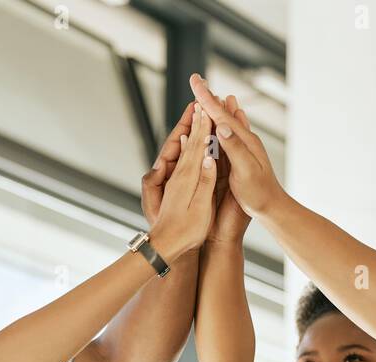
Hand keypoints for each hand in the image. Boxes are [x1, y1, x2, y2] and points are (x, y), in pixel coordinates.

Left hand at [149, 104, 217, 260]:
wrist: (166, 246)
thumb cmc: (185, 232)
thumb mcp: (199, 209)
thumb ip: (204, 183)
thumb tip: (209, 157)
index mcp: (187, 178)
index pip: (196, 146)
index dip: (202, 126)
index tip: (207, 107)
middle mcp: (180, 175)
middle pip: (188, 142)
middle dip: (195, 122)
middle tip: (201, 101)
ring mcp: (177, 180)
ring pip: (185, 149)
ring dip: (191, 130)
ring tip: (196, 114)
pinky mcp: (177, 187)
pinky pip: (184, 160)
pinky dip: (188, 146)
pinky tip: (186, 141)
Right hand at [208, 93, 251, 243]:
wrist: (272, 209)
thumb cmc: (259, 194)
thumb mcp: (246, 172)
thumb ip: (235, 148)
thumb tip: (223, 126)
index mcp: (243, 141)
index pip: (221, 115)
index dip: (205, 98)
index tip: (194, 81)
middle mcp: (244, 140)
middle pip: (222, 113)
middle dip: (207, 97)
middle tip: (196, 79)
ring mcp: (244, 147)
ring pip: (225, 121)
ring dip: (214, 106)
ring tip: (208, 93)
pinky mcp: (242, 157)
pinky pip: (228, 134)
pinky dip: (221, 123)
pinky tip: (224, 120)